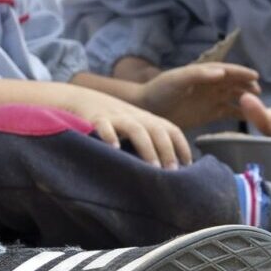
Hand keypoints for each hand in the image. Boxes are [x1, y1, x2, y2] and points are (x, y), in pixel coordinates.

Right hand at [71, 89, 193, 167]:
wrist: (81, 99)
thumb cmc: (113, 122)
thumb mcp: (135, 127)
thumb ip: (150, 143)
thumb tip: (168, 171)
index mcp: (147, 119)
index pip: (171, 130)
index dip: (182, 146)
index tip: (188, 166)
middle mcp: (135, 117)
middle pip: (157, 130)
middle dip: (167, 151)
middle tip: (172, 172)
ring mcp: (116, 117)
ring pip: (136, 130)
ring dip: (147, 148)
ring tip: (152, 167)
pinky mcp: (96, 119)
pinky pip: (104, 126)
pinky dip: (109, 136)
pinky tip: (113, 149)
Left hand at [135, 62, 260, 128]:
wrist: (147, 110)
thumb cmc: (159, 91)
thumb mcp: (176, 80)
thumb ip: (198, 75)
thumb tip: (221, 72)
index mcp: (203, 74)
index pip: (226, 70)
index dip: (240, 72)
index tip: (255, 76)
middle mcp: (209, 85)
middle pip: (233, 83)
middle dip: (247, 85)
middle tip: (258, 93)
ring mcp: (209, 99)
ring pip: (233, 96)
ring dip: (245, 99)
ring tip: (257, 105)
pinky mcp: (208, 114)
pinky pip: (228, 112)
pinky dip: (239, 113)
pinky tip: (249, 118)